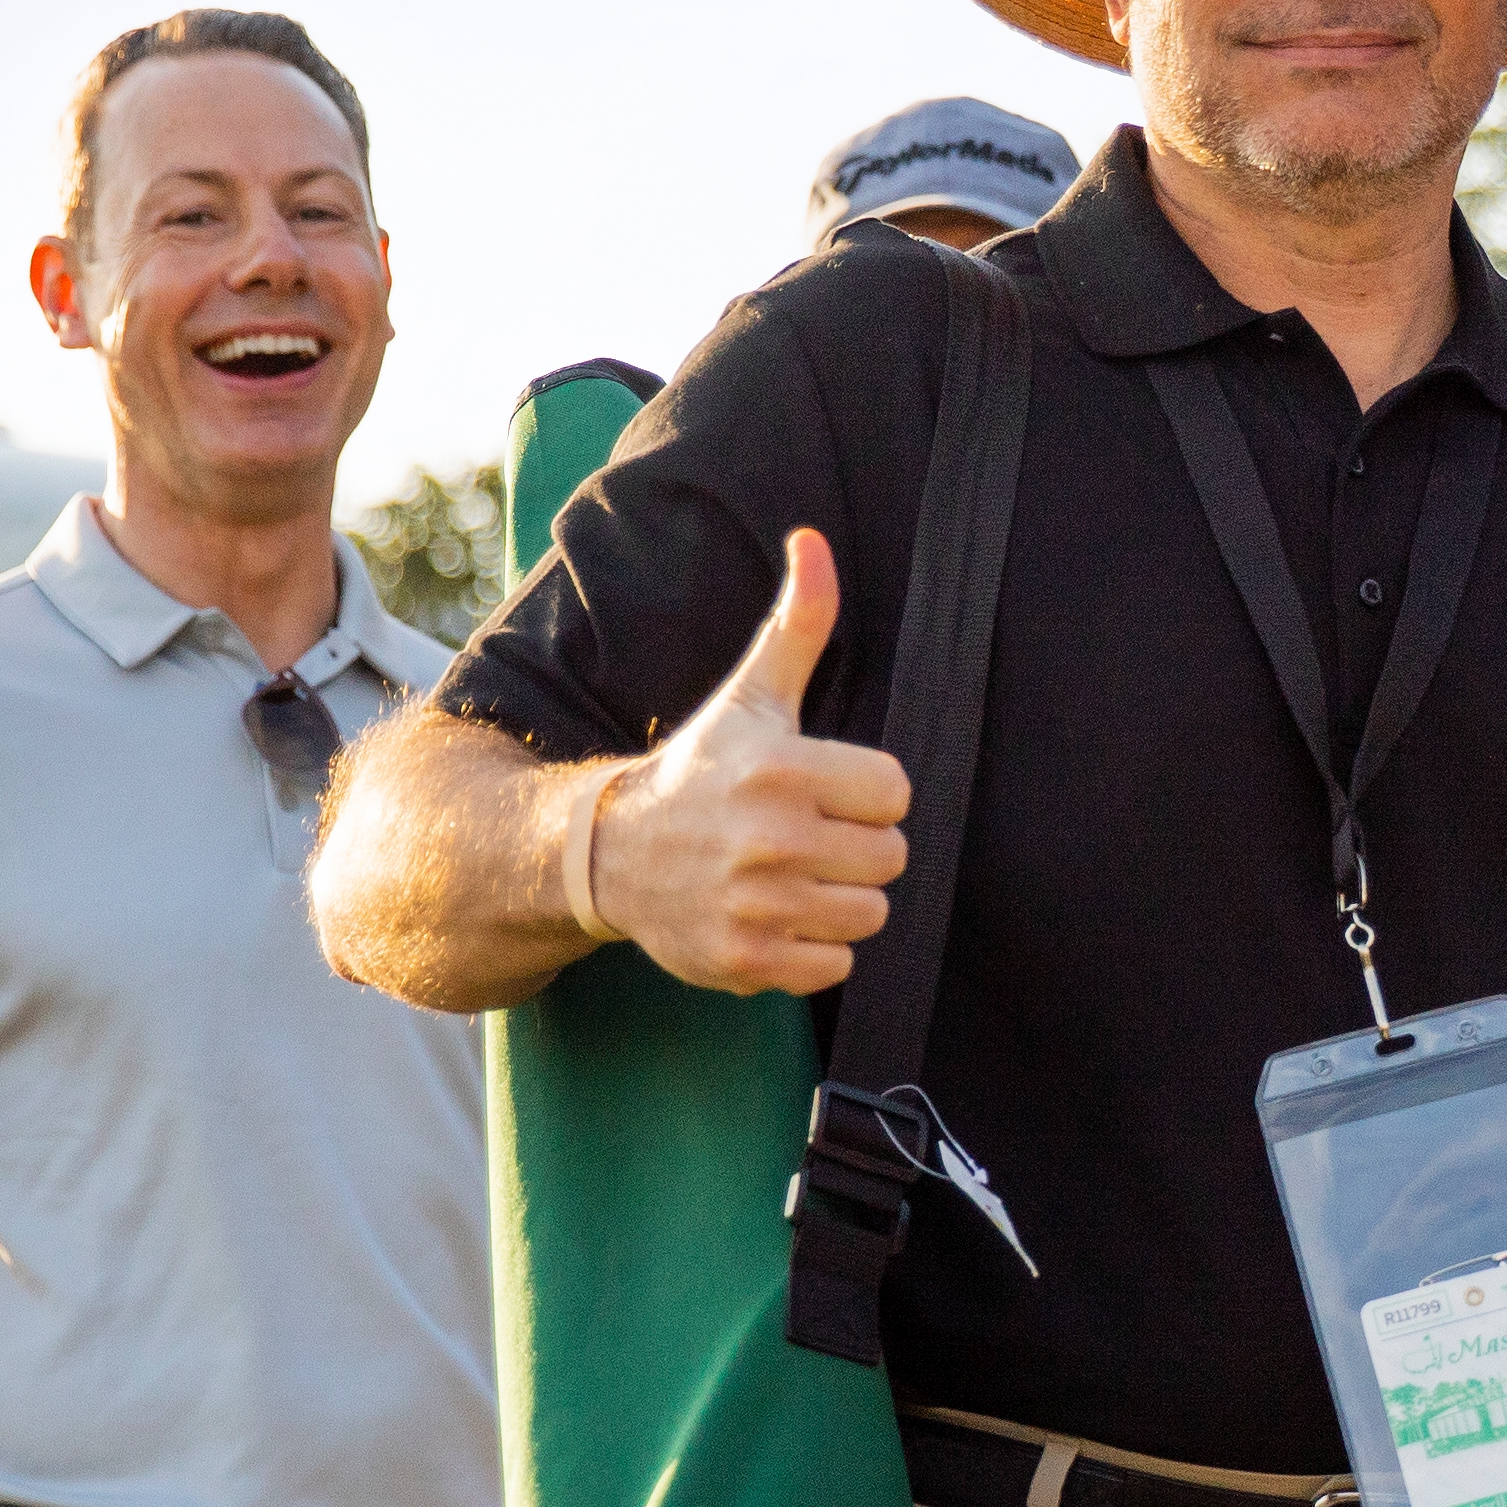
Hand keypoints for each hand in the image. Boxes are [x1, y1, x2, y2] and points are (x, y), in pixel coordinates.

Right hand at [588, 528, 912, 994]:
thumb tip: (815, 540)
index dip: (867, 792)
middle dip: (857, 847)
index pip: (895, 792)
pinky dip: (814, 949)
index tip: (824, 790)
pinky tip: (775, 916)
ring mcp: (757, 905)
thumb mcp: (749, 695)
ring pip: (869, 915)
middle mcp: (770, 840)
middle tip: (806, 835)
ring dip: (840, 899)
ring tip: (793, 875)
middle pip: (890, 857)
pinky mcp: (746, 961)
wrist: (611, 854)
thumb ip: (798, 624)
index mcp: (782, 770)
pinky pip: (834, 966)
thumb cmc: (700, 770)